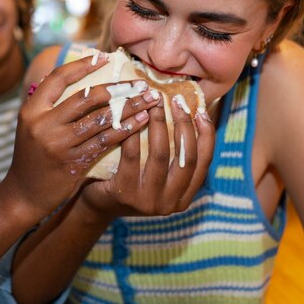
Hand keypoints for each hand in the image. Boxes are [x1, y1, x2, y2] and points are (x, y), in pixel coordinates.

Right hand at [0, 54, 159, 221]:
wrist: (23, 193)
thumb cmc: (32, 156)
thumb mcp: (31, 126)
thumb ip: (50, 106)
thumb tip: (78, 79)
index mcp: (31, 110)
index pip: (58, 78)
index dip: (82, 65)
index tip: (104, 57)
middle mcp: (43, 124)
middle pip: (87, 97)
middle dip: (118, 88)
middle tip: (140, 83)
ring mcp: (58, 144)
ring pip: (101, 118)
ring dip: (129, 107)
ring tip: (149, 100)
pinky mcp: (73, 162)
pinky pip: (105, 141)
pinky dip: (126, 129)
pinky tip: (142, 121)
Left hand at [76, 95, 214, 222]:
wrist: (97, 203)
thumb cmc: (130, 179)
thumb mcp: (156, 173)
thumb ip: (173, 155)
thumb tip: (191, 112)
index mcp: (184, 197)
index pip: (204, 161)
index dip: (206, 134)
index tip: (200, 110)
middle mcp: (170, 203)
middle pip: (186, 157)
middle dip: (183, 124)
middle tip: (176, 100)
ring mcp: (148, 200)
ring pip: (160, 154)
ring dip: (159, 123)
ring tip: (154, 103)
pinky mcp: (125, 192)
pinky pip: (132, 155)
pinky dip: (133, 132)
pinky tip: (132, 116)